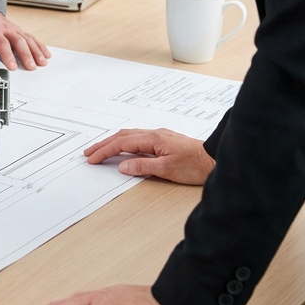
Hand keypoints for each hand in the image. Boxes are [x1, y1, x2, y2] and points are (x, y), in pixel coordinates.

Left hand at [0, 8, 50, 70]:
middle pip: (18, 41)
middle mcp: (4, 27)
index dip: (8, 55)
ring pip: (27, 38)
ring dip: (36, 51)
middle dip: (26, 55)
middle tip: (31, 67)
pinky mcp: (17, 28)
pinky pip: (30, 36)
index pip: (2, 43)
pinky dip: (39, 45)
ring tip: (42, 62)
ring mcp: (12, 27)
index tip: (13, 67)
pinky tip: (45, 53)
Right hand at [85, 128, 214, 184]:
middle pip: (122, 136)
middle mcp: (154, 134)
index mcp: (152, 139)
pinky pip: (138, 139)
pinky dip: (125, 143)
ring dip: (113, 142)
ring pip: (129, 136)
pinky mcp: (165, 141)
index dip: (105, 151)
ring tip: (101, 150)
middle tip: (89, 153)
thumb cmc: (196, 164)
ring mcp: (160, 136)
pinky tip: (124, 148)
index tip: (92, 158)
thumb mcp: (167, 170)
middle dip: (103, 144)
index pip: (121, 144)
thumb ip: (143, 167)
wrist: (216, 158)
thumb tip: (123, 166)